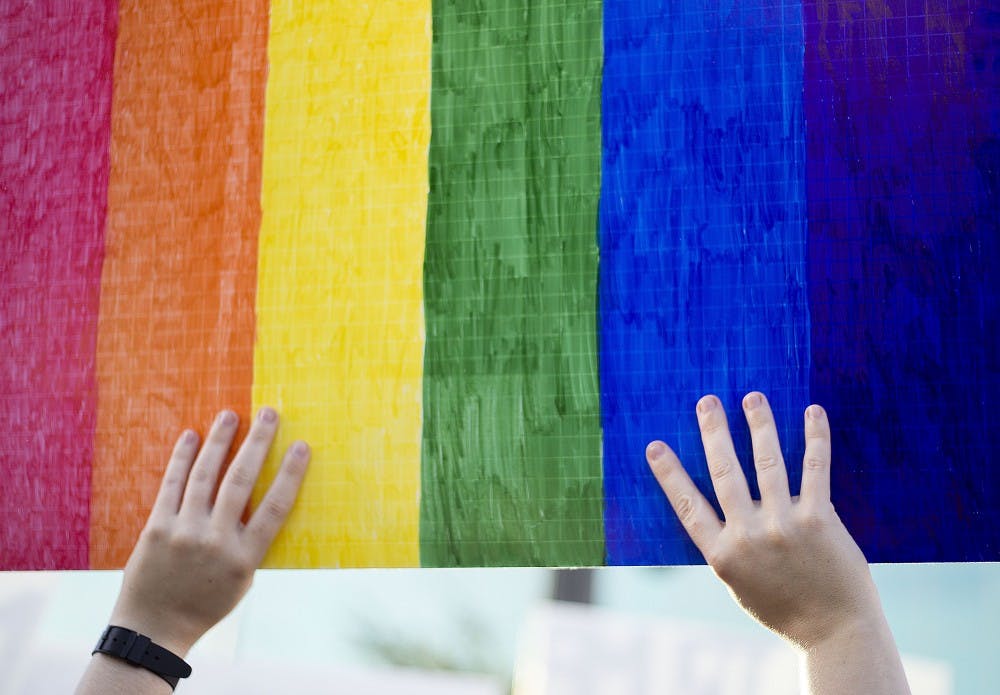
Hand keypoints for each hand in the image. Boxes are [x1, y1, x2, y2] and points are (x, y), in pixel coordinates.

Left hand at [108, 407, 309, 655]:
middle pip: (241, 481)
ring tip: (231, 415)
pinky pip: (172, 485)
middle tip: (269, 413)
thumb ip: (251, 542)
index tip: (301, 445)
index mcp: (245, 557)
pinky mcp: (157, 527)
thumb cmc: (206, 603)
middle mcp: (216, 541)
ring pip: (205, 475)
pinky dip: (182, 458)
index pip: (275, 507)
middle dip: (257, 443)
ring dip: (220, 441)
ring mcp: (184, 532)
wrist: (154, 627)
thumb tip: (263, 496)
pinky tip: (191, 436)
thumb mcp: (242, 580)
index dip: (290, 473)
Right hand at [645, 392, 878, 650]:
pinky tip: (812, 412)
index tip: (655, 446)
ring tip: (753, 397)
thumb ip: (729, 546)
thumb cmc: (785, 608)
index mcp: (723, 555)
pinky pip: (814, 470)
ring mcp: (784, 526)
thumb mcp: (741, 584)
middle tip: (706, 402)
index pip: (688, 506)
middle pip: (725, 473)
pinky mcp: (819, 520)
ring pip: (767, 463)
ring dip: (759, 424)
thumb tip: (719, 504)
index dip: (670, 474)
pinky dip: (814, 437)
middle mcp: (749, 536)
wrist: (834, 632)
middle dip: (714, 433)